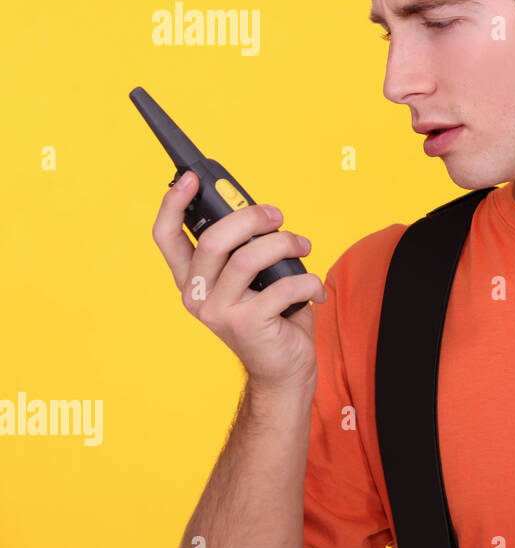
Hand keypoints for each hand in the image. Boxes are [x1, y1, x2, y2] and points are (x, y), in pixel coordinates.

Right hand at [152, 171, 326, 392]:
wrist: (284, 369)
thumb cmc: (272, 315)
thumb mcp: (253, 277)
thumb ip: (245, 247)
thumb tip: (258, 211)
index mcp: (191, 279)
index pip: (166, 237)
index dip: (173, 204)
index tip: (192, 178)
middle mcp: (196, 295)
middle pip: (213, 240)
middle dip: (251, 217)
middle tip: (278, 216)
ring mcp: (218, 313)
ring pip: (250, 257)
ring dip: (286, 244)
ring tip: (304, 247)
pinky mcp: (247, 325)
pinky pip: (283, 286)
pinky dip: (308, 281)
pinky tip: (315, 291)